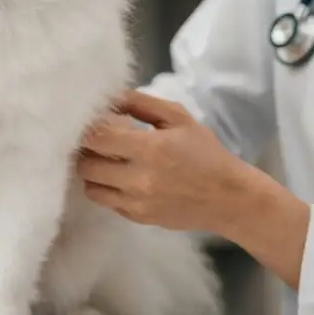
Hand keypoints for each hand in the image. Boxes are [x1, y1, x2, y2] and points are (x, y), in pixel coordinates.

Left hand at [77, 89, 256, 234]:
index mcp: (149, 148)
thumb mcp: (179, 118)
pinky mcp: (137, 218)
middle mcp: (137, 179)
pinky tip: (121, 178)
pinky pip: (106, 202)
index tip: (91, 122)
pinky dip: (107, 189)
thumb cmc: (205, 153)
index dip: (87, 128)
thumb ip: (142, 103)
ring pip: (90, 187)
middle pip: (86, 165)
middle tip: (97, 142)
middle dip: (86, 151)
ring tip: (106, 161)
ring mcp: (135, 202)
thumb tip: (111, 96)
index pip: (96, 137)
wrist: (227, 197)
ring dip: (93, 172)